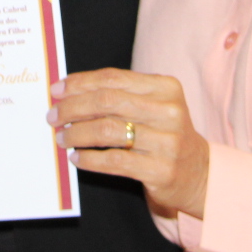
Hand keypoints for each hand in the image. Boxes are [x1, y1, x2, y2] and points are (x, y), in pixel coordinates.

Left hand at [48, 69, 208, 220]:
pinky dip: (90, 159)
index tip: (56, 91)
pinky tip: (77, 158)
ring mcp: (167, 141)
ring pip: (108, 130)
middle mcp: (169, 111)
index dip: (80, 83)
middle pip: (107, 101)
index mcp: (165, 87)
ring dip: (77, 134)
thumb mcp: (151, 106)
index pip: (113, 78)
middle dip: (73, 108)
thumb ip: (118, 96)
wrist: (198, 173)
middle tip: (52, 117)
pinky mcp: (162, 169)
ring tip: (62, 138)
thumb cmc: (163, 134)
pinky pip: (115, 161)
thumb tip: (68, 94)